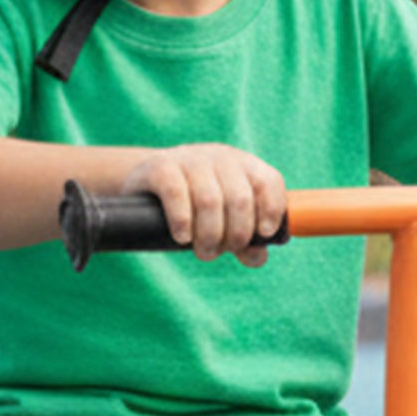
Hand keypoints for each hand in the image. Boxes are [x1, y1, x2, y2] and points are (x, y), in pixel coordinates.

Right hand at [121, 145, 286, 263]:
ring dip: (209, 235)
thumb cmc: (192, 207)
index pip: (269, 181)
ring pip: (210, 200)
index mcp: (242, 165)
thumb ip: (244, 239)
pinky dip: (182, 221)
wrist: (144, 187)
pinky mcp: (160, 167)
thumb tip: (257, 257)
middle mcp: (218, 157)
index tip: (263, 234)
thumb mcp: (222, 220)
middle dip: (235, 235)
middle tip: (220, 251)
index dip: (271, 210)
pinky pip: (176, 193)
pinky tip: (182, 237)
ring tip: (202, 251)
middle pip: (240, 198)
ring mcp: (188, 159)